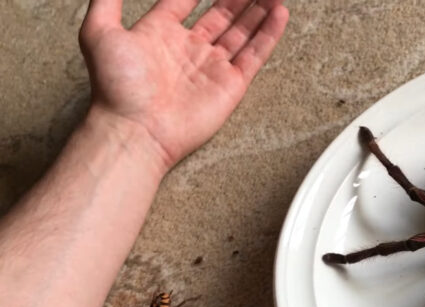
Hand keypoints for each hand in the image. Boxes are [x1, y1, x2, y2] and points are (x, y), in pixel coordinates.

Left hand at [79, 0, 288, 170]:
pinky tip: (279, 14)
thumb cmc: (117, 87)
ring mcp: (212, 67)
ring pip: (242, 31)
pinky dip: (269, 34)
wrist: (136, 128)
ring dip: (258, 10)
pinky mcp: (231, 85)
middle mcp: (189, 49)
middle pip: (221, 15)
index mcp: (161, 34)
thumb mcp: (98, 32)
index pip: (186, 2)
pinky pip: (255, 55)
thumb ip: (106, 2)